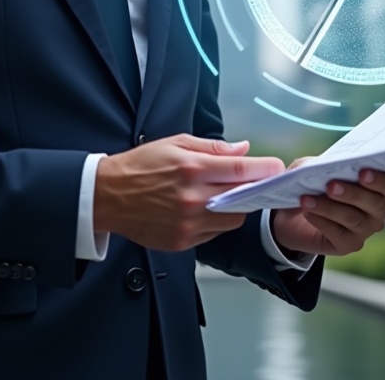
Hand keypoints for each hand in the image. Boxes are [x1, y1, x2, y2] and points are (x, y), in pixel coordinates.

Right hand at [94, 134, 284, 251]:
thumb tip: (243, 149)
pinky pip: (213, 233)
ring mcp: (187, 224)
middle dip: (250, 188)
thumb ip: (213, 147)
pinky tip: (200, 208)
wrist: (108, 195)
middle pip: (241, 198)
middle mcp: (192, 199)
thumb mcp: (175, 143)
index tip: (276, 167)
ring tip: (219, 193)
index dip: (263, 169)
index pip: (240, 170)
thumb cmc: (140, 164)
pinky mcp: (182, 242)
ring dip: (233, 206)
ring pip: (232, 220)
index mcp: (191, 169)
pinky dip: (215, 221)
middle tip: (250, 180)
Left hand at [270, 167, 384, 257]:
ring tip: (307, 199)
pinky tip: (308, 212)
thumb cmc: (313, 182)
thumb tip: (318, 167)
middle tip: (331, 186)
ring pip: (353, 218)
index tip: (362, 172)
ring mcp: (365, 229)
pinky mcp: (349, 244)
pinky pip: (339, 234)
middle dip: (352, 193)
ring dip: (329, 207)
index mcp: (378, 186)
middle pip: (375, 204)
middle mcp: (377, 210)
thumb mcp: (313, 167)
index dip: (381, 181)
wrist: (296, 212)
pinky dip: (322, 221)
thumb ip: (318, 164)